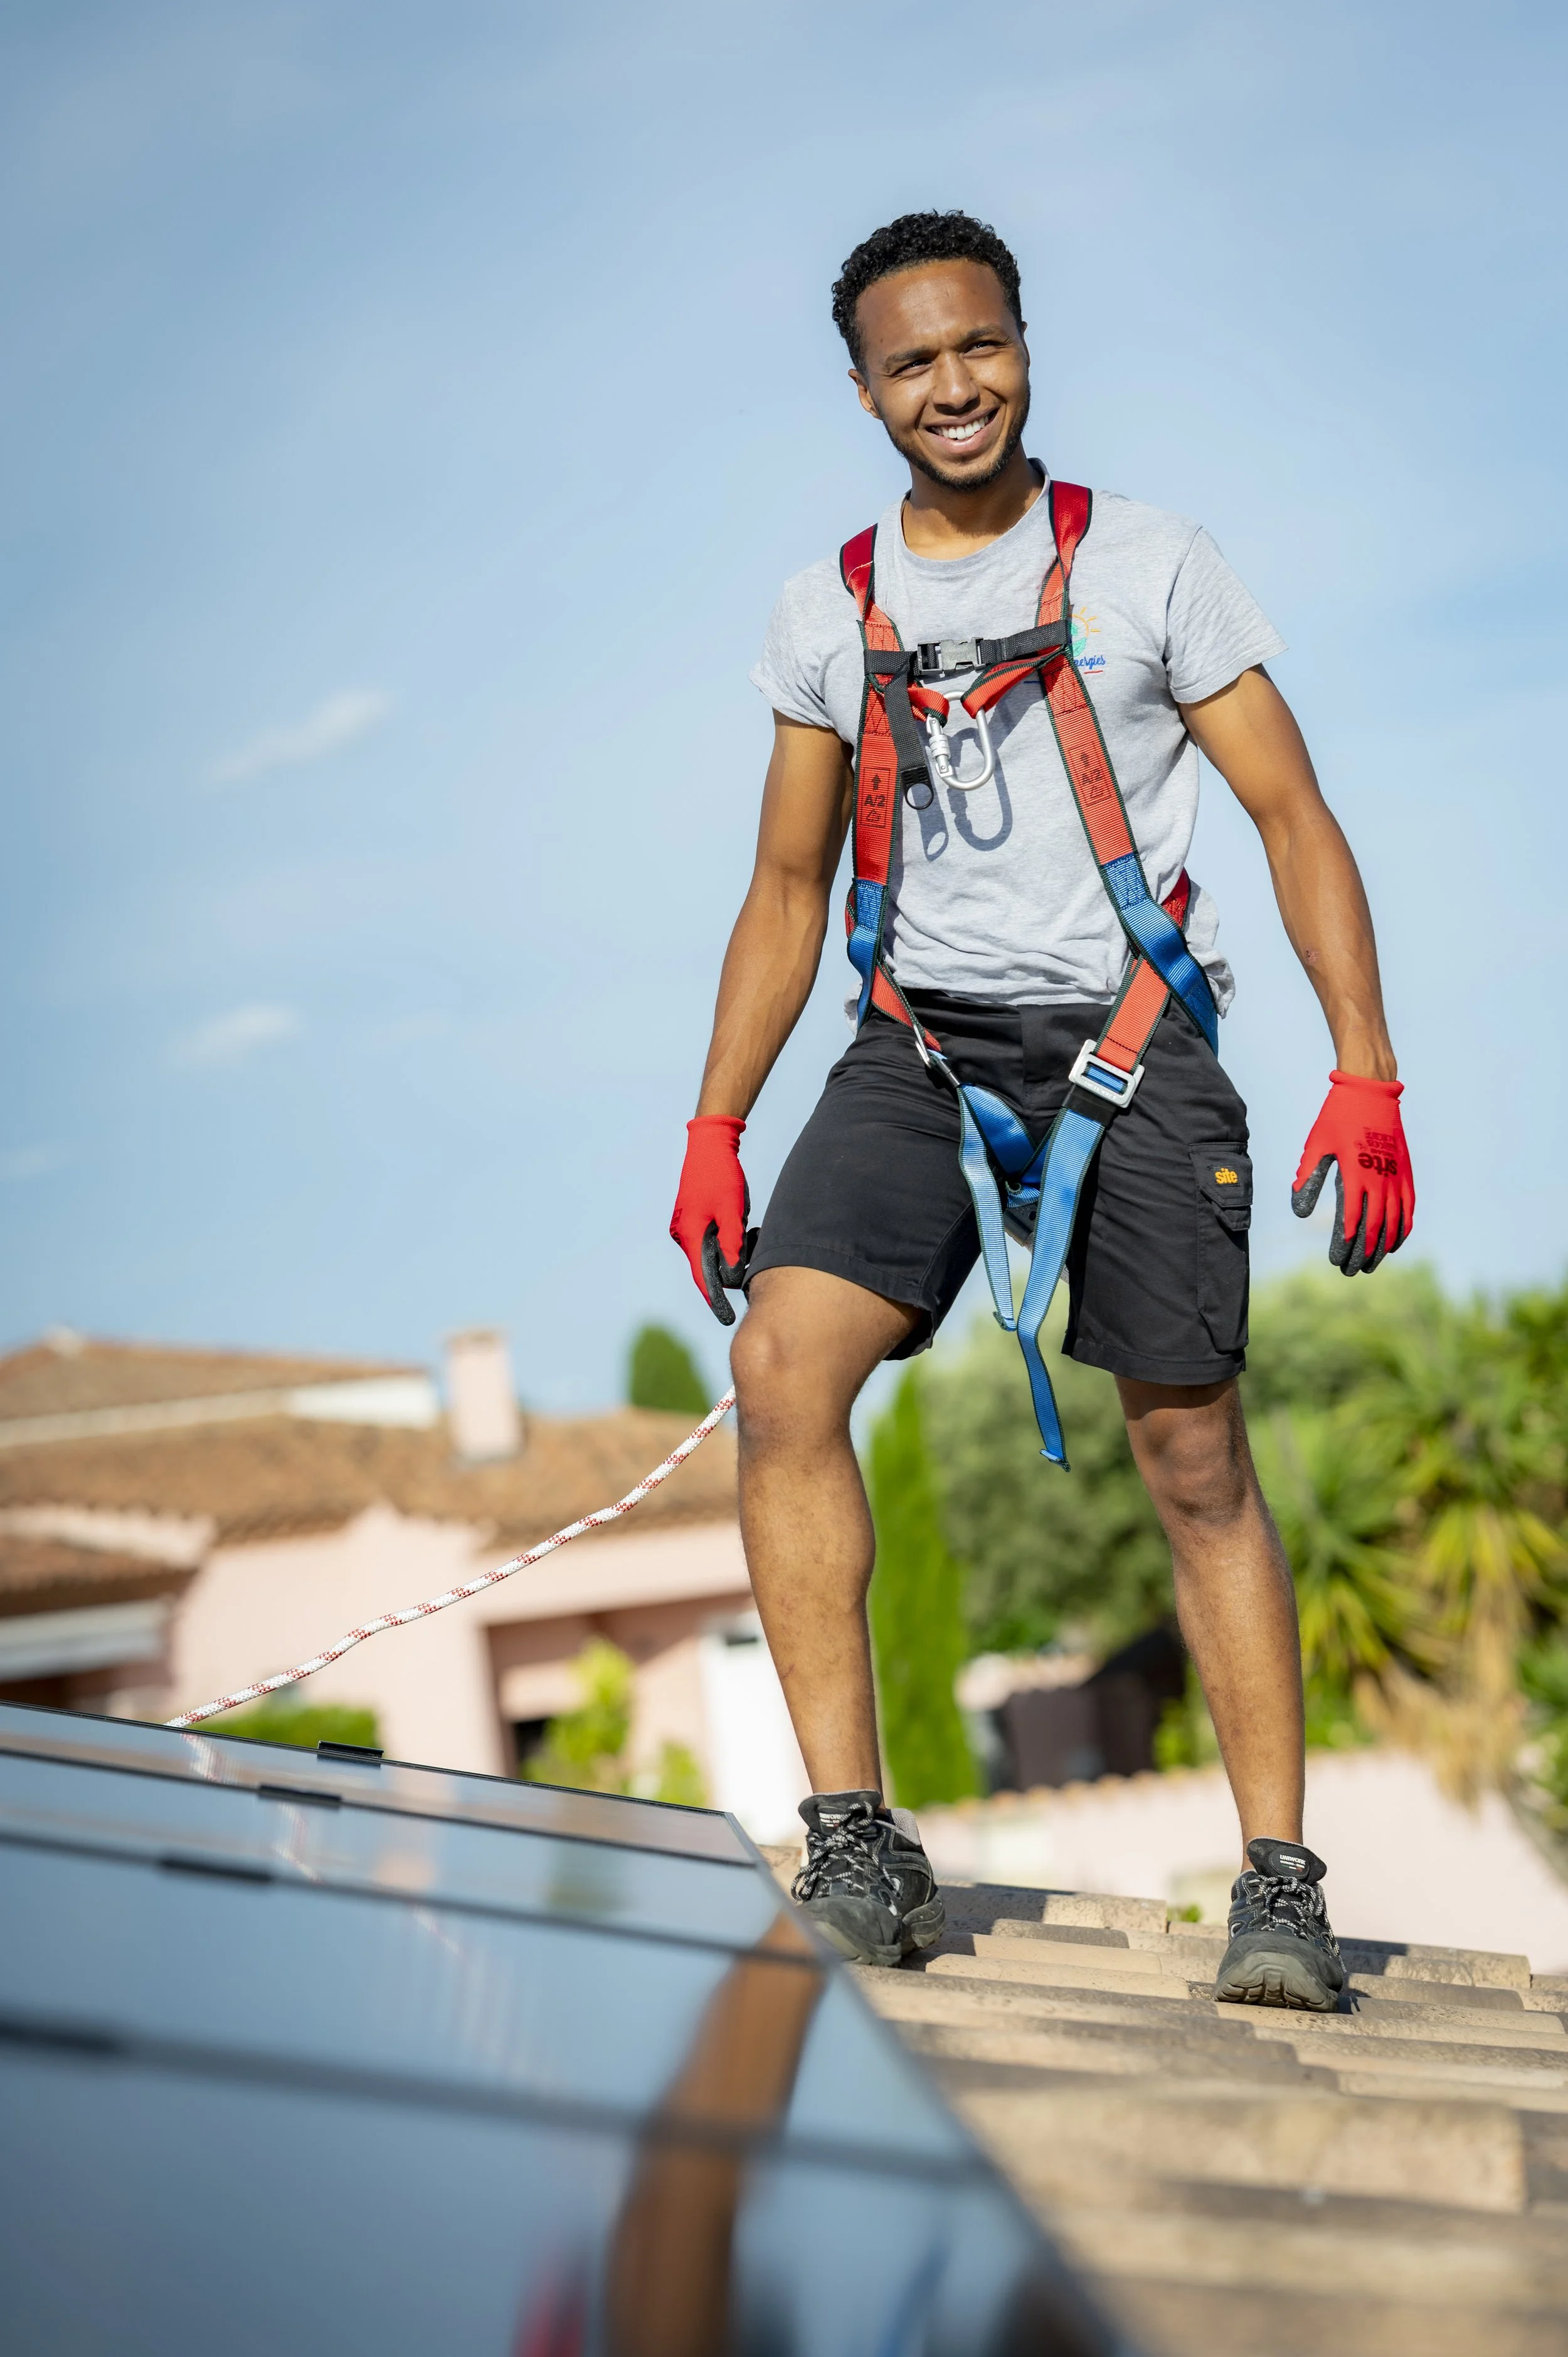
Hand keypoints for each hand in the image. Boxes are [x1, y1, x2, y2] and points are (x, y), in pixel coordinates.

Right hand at [670, 1117, 756, 1324]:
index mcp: (689, 1234)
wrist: (710, 1145)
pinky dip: (723, 1239)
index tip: (725, 1318)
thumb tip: (734, 1271)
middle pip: (704, 1266)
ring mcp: (685, 1226)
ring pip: (708, 1251)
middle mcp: (682, 1234)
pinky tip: (738, 1223)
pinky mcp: (692, 1218)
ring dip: (727, 1251)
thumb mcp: (732, 1211)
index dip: (714, 1299)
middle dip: (725, 1271)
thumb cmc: (721, 1176)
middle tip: (748, 1268)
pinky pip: (708, 1238)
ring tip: (745, 1230)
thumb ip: (732, 1243)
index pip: (701, 1277)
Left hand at [1292, 1071, 1413, 1275]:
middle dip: (1362, 1253)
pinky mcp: (1406, 1172)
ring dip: (1383, 1247)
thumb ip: (1308, 1177)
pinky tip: (1394, 1244)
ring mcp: (1396, 1176)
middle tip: (1350, 1272)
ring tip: (1370, 1265)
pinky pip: (1409, 1208)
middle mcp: (1380, 1178)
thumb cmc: (1338, 1117)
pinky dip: (1403, 1229)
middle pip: (1374, 1227)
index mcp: (1355, 1173)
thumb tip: (1300, 1211)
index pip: (1351, 1218)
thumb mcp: (1316, 1145)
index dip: (1345, 1243)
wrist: (1371, 1092)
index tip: (1336, 1260)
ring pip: (1394, 1222)